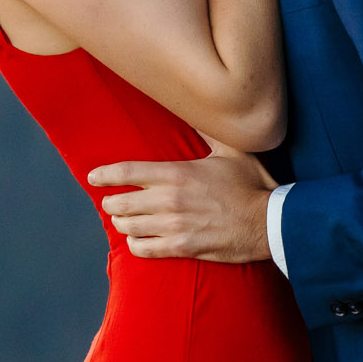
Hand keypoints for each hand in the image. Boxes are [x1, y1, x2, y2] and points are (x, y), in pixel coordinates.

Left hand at [88, 150, 276, 262]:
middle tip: (111, 203)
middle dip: (112, 203)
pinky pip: (145, 250)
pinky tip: (136, 242)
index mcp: (178, 173)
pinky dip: (136, 246)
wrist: (270, 222)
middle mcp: (171, 199)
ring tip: (123, 222)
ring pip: (129, 228)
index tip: (93, 177)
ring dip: (122, 225)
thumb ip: (209, 132)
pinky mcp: (184, 247)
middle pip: (122, 203)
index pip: (128, 172)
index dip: (105, 175)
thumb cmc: (252, 184)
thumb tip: (199, 111)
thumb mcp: (232, 151)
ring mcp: (175, 226)